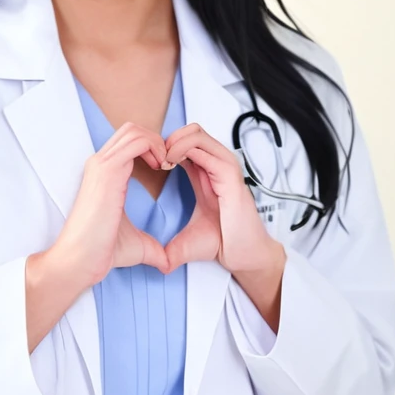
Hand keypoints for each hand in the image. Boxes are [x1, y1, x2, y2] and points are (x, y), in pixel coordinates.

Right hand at [52, 122, 170, 287]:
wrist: (80, 260)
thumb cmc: (101, 253)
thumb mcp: (136, 245)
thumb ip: (153, 248)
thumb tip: (168, 263)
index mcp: (104, 175)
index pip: (129, 143)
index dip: (153, 149)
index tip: (168, 169)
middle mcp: (100, 164)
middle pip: (132, 130)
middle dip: (157, 141)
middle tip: (170, 164)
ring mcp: (102, 164)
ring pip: (134, 131)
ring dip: (158, 143)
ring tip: (168, 164)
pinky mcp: (108, 169)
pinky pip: (138, 141)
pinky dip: (157, 147)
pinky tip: (164, 166)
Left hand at [161, 122, 280, 274]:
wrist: (243, 254)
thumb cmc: (222, 242)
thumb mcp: (187, 240)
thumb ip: (170, 246)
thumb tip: (158, 264)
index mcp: (205, 172)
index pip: (184, 141)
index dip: (164, 146)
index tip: (150, 164)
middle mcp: (216, 164)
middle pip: (190, 130)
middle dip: (168, 139)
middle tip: (154, 159)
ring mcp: (224, 166)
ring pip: (196, 133)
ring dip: (173, 141)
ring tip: (161, 161)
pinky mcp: (229, 173)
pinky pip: (203, 148)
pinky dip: (182, 150)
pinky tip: (169, 164)